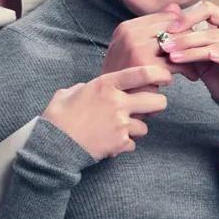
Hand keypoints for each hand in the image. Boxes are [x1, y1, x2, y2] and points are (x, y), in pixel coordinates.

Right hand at [42, 65, 169, 160]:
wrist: (53, 144)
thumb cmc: (58, 116)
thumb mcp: (70, 92)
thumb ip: (87, 88)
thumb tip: (91, 89)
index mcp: (105, 85)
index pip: (141, 73)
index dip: (159, 73)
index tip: (166, 77)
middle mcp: (117, 102)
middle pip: (156, 102)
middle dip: (157, 104)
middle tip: (151, 106)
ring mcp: (120, 124)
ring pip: (145, 126)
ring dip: (136, 128)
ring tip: (119, 129)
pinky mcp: (119, 144)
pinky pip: (132, 144)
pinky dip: (124, 144)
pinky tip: (111, 142)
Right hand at [102, 5, 198, 86]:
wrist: (106, 101)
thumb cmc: (124, 76)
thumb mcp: (133, 48)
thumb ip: (154, 29)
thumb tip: (176, 8)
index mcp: (127, 27)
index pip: (165, 17)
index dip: (182, 29)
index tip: (190, 41)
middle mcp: (129, 34)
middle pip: (173, 29)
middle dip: (189, 42)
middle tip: (198, 53)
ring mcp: (135, 49)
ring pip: (177, 46)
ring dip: (190, 56)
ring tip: (196, 66)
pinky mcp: (145, 67)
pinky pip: (176, 65)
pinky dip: (186, 71)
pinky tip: (189, 77)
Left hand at [161, 1, 218, 103]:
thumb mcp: (197, 55)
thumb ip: (186, 35)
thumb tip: (169, 8)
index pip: (209, 10)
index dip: (188, 17)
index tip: (168, 29)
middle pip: (211, 29)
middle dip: (185, 38)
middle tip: (165, 45)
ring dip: (194, 50)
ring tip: (174, 56)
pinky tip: (211, 56)